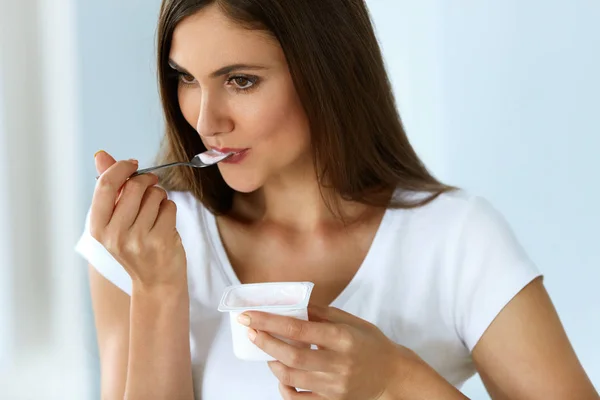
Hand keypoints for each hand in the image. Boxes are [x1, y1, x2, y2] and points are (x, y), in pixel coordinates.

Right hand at [90, 151, 186, 288]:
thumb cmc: (136, 246)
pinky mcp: (160, 240)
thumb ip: (109, 187)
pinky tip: (165, 224)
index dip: (121, 168)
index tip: (133, 164)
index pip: (105, 185)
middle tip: (151, 186)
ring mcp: (138, 239)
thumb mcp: (116, 220)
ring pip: (155, 195)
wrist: (157, 282)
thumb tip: (101, 155)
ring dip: (160, 197)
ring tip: (156, 214)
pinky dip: (170, 209)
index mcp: (98, 227)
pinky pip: (170, 206)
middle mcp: (114, 234)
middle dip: (146, 181)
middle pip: (134, 186)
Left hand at [239, 305, 417, 399]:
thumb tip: (293, 305)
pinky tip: (280, 374)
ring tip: (266, 349)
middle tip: (250, 330)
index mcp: (342, 338)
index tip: (251, 315)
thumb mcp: (351, 321)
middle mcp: (338, 363)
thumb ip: (321, 313)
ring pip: (292, 378)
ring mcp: (334, 386)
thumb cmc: (371, 344)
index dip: (270, 322)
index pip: (299, 329)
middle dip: (265, 342)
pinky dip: (284, 387)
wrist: (392, 376)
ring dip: (272, 362)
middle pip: (292, 356)